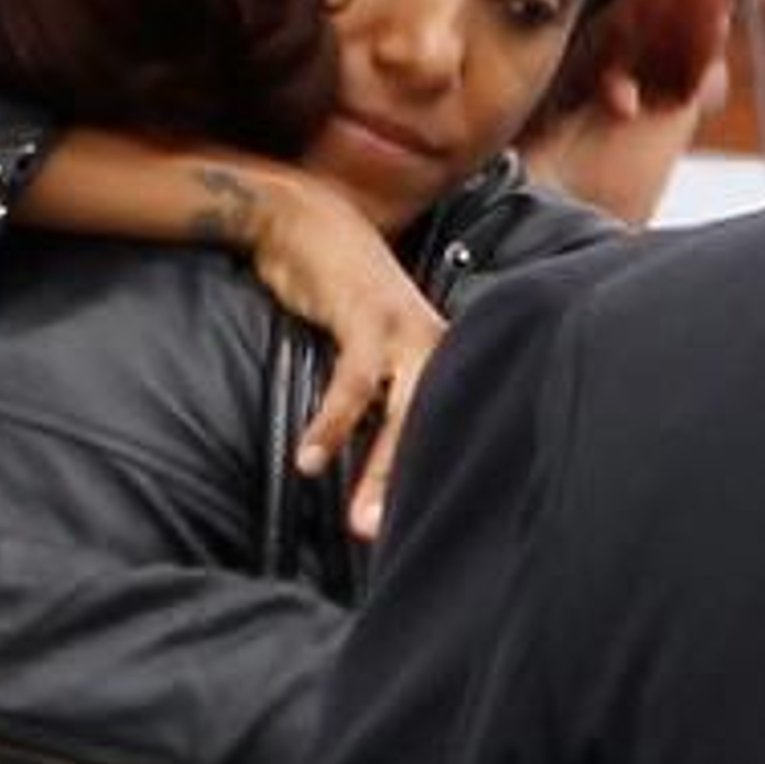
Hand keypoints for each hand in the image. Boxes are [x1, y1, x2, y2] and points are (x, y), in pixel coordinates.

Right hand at [248, 172, 444, 537]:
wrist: (305, 218)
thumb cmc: (336, 286)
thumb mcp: (366, 341)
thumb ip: (379, 388)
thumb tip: (375, 453)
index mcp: (444, 353)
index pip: (459, 424)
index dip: (448, 480)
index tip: (431, 536)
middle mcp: (437, 343)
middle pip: (444, 427)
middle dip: (424, 490)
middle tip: (403, 545)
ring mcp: (407, 329)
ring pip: (407, 413)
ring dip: (381, 472)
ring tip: (359, 524)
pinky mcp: (368, 316)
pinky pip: (355, 383)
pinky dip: (333, 424)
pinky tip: (309, 458)